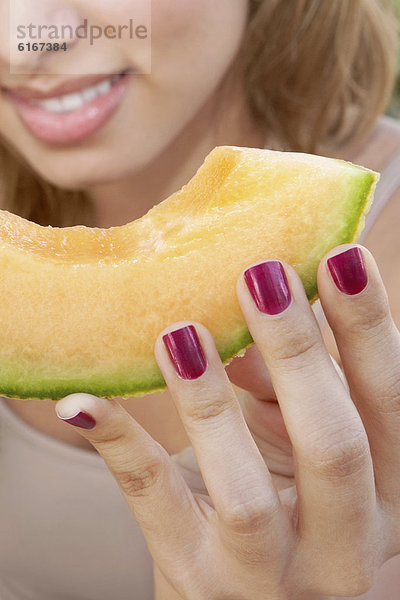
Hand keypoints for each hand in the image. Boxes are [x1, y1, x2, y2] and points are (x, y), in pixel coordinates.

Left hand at [55, 243, 399, 598]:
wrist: (248, 598)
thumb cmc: (286, 505)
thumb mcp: (304, 450)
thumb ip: (289, 389)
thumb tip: (251, 318)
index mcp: (387, 497)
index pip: (390, 405)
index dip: (369, 330)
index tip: (342, 256)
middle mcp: (343, 547)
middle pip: (333, 446)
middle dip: (299, 353)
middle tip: (262, 275)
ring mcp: (268, 574)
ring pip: (245, 492)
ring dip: (210, 403)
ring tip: (180, 333)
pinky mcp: (197, 578)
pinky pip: (156, 505)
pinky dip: (120, 446)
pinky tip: (83, 402)